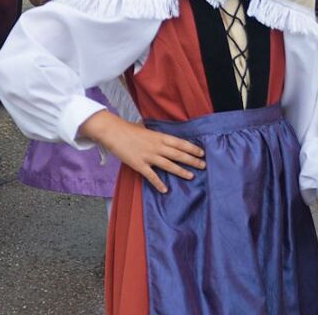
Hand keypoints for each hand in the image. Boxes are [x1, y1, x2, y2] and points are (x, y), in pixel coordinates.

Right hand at [78, 110, 205, 193]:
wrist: (114, 132)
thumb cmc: (129, 129)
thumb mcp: (146, 128)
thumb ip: (157, 135)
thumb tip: (164, 137)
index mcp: (160, 136)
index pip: (180, 143)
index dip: (192, 148)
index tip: (202, 152)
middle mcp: (157, 146)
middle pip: (178, 154)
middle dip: (192, 160)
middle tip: (203, 165)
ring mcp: (149, 156)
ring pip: (169, 165)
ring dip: (181, 171)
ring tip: (191, 176)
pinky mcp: (139, 165)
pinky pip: (151, 176)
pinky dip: (158, 183)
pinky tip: (165, 190)